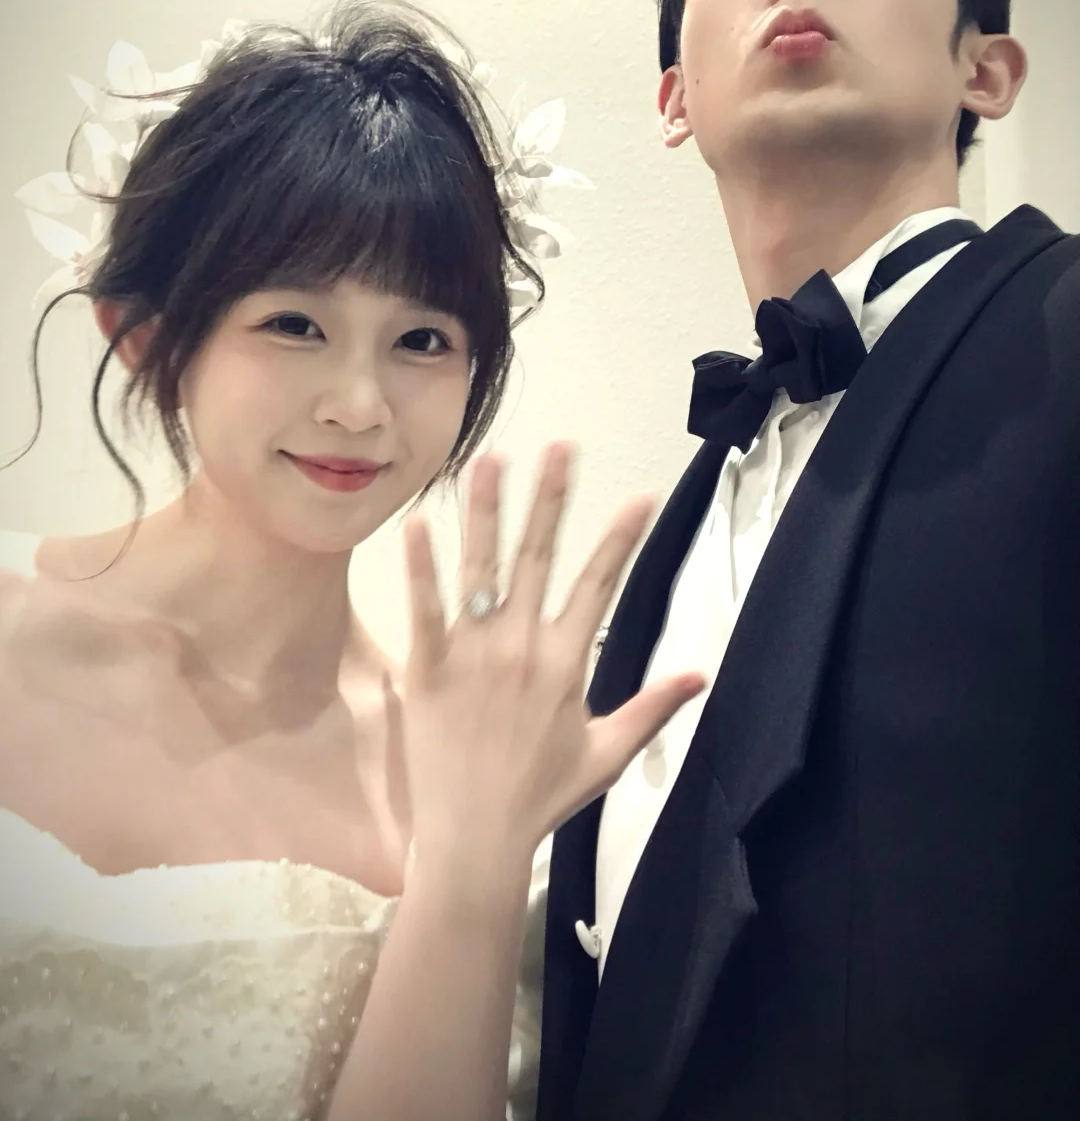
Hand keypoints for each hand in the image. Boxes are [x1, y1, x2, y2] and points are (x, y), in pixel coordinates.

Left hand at [402, 442, 704, 872]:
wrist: (476, 840)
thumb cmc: (543, 798)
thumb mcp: (608, 754)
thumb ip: (653, 707)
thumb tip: (701, 674)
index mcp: (566, 662)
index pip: (599, 583)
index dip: (622, 537)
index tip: (640, 496)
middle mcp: (521, 646)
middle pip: (539, 556)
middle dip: (551, 497)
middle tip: (559, 447)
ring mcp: (472, 655)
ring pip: (481, 568)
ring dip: (485, 510)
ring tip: (488, 461)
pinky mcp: (427, 669)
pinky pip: (424, 609)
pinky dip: (422, 567)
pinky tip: (418, 524)